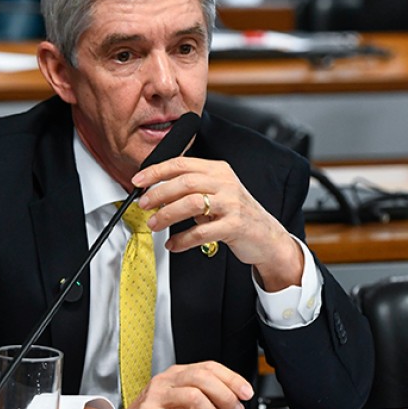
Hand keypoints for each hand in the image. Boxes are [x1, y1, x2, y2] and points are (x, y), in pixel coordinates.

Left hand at [131, 157, 303, 290]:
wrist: (268, 238)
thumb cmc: (237, 214)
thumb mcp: (218, 193)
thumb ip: (193, 189)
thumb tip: (156, 193)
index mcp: (219, 170)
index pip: (182, 164)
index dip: (157, 171)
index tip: (139, 180)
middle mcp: (226, 183)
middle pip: (184, 182)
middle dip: (158, 193)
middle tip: (143, 204)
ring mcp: (231, 204)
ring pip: (191, 204)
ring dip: (167, 215)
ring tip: (154, 224)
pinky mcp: (234, 226)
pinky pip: (201, 232)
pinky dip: (183, 239)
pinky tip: (173, 244)